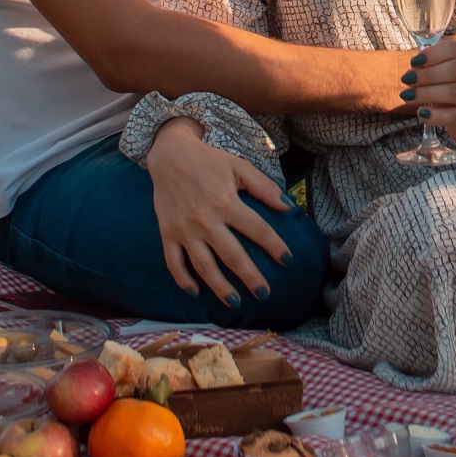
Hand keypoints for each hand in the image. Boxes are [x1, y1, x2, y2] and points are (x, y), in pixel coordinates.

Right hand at [145, 119, 294, 303]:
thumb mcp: (239, 167)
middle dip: (250, 277)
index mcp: (226, 202)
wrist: (169, 154)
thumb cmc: (208, 161)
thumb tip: (288, 207)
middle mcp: (205, 219)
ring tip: (235, 302)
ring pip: (203, 265)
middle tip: (264, 294)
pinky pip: (173, 261)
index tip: (287, 260)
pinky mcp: (167, 233)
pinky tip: (195, 292)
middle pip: (232, 255)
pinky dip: (183, 279)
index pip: (257, 229)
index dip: (274, 246)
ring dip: (219, 286)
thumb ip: (264, 187)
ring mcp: (184, 228)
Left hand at [402, 36, 455, 150]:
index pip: (455, 48)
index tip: (413, 62)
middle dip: (427, 74)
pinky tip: (421, 113)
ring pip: (455, 91)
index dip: (432, 54)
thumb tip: (413, 70)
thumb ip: (433, 67)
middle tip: (406, 80)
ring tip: (407, 96)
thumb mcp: (448, 72)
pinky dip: (436, 115)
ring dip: (427, 93)